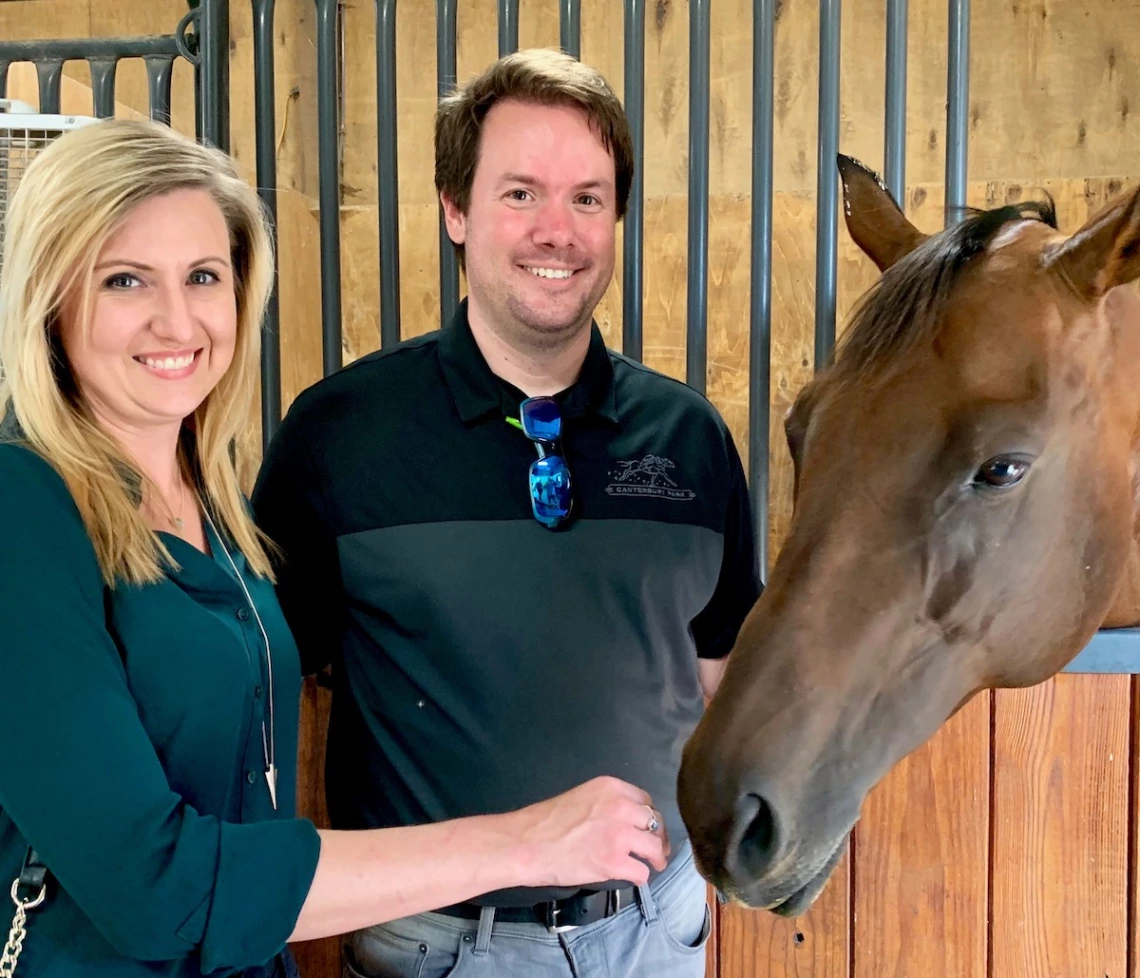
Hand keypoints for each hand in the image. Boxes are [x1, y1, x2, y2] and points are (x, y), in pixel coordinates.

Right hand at [507, 776, 669, 888]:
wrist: (527, 843)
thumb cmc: (546, 821)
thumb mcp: (581, 796)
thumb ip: (606, 804)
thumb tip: (623, 821)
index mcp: (611, 788)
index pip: (645, 801)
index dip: (647, 817)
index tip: (646, 828)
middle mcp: (620, 807)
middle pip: (655, 822)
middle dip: (658, 837)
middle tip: (656, 849)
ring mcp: (619, 835)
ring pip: (654, 847)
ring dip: (657, 858)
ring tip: (654, 865)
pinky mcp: (614, 862)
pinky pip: (641, 871)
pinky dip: (640, 877)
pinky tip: (634, 877)